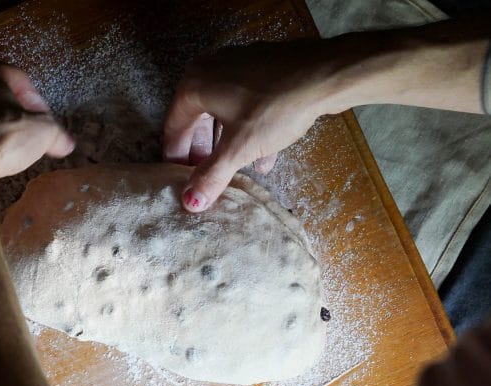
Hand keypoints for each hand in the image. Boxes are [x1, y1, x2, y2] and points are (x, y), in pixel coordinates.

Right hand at [164, 40, 335, 211]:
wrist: (327, 75)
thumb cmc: (276, 108)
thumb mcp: (239, 149)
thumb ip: (211, 176)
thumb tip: (191, 203)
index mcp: (194, 85)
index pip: (174, 128)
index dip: (177, 158)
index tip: (181, 181)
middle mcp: (210, 71)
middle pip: (197, 120)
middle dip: (203, 153)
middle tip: (204, 178)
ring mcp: (237, 67)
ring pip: (223, 114)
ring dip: (227, 145)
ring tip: (233, 172)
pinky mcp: (261, 71)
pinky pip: (244, 105)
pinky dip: (248, 131)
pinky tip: (263, 158)